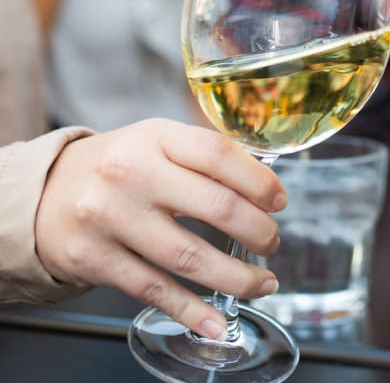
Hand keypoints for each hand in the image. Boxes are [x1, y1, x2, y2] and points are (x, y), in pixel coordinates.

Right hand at [35, 119, 285, 339]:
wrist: (43, 194)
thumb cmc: (120, 166)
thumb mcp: (157, 141)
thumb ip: (205, 155)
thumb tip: (266, 183)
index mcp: (156, 137)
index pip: (219, 154)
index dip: (260, 181)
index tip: (279, 201)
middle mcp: (131, 174)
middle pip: (217, 207)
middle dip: (258, 232)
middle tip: (272, 243)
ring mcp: (110, 218)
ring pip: (190, 257)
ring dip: (236, 277)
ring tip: (261, 283)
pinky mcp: (94, 259)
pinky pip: (154, 290)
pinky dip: (192, 310)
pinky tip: (216, 320)